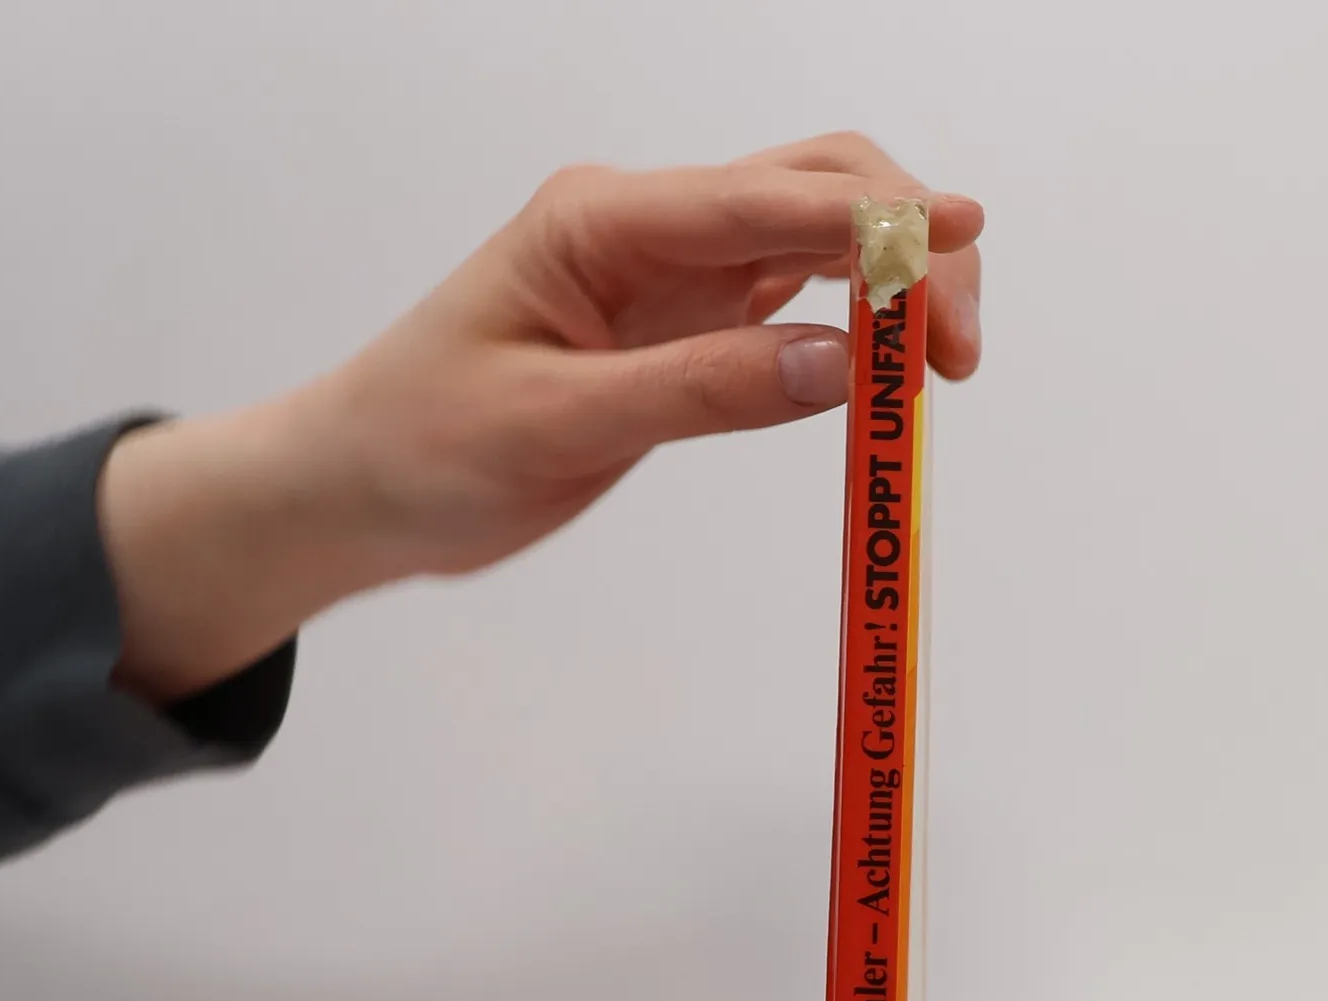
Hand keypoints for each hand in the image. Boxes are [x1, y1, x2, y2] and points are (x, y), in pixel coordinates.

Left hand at [100, 134, 983, 702]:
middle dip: (908, 243)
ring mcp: (668, 271)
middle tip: (958, 352)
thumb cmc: (425, 445)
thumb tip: (837, 369)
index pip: (768, 199)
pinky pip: (790, 301)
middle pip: (814, 186)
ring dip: (892, 280)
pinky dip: (852, 324)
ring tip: (942, 365)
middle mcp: (647, 226)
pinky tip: (884, 368)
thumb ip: (697, 390)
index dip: (878, 219)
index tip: (964, 245)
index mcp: (603, 221)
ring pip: (815, 235)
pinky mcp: (681, 325)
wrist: (362, 486)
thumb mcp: (553, 426)